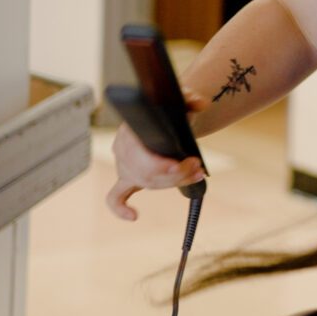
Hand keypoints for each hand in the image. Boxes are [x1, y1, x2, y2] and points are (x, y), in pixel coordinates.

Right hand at [105, 88, 208, 220]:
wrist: (165, 118)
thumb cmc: (172, 111)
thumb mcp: (182, 101)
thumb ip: (191, 99)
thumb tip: (201, 103)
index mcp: (130, 131)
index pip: (142, 156)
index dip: (164, 166)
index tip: (188, 162)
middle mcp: (121, 149)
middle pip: (147, 174)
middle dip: (176, 175)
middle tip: (198, 168)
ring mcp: (123, 165)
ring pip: (146, 184)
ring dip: (173, 183)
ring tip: (197, 174)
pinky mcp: (126, 178)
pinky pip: (115, 196)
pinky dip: (120, 208)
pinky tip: (134, 216)